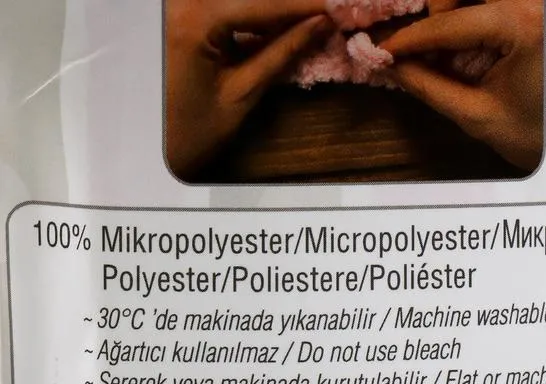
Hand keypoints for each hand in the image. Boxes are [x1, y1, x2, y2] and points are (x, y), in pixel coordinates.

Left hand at [166, 0, 331, 177]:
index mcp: (194, 19)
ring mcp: (177, 7)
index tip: (335, 8)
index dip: (301, 6)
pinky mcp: (178, 16)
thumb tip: (318, 25)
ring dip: (271, 9)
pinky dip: (251, 14)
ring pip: (238, 0)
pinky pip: (223, 8)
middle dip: (287, 4)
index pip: (261, 4)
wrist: (152, 148)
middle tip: (324, 11)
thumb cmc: (193, 130)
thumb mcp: (242, 93)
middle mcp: (180, 2)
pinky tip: (278, 23)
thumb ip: (280, 53)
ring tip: (307, 18)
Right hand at [381, 0, 543, 170]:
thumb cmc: (532, 134)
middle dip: (440, 8)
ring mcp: (540, 4)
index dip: (411, 38)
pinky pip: (496, 2)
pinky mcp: (538, 12)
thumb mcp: (476, 114)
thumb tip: (393, 67)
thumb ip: (430, 87)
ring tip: (445, 42)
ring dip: (455, 8)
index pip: (451, 24)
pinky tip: (464, 41)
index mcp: (523, 25)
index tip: (383, 49)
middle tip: (425, 44)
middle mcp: (535, 1)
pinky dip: (473, 12)